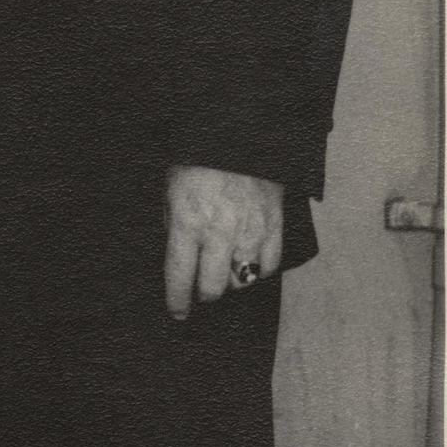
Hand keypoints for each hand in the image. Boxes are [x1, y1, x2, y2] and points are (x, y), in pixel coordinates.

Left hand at [164, 165, 283, 319]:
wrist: (240, 134)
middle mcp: (218, 233)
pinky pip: (269, 265)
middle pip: (213, 288)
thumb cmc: (199, 162)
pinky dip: (259, 270)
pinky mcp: (275, 226)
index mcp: (187, 222)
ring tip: (227, 271)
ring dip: (232, 281)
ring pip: (242, 281)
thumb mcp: (172, 191)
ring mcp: (250, 232)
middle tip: (203, 288)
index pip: (180, 276)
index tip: (178, 312)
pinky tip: (250, 263)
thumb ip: (174, 225)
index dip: (177, 300)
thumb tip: (179, 254)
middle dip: (205, 293)